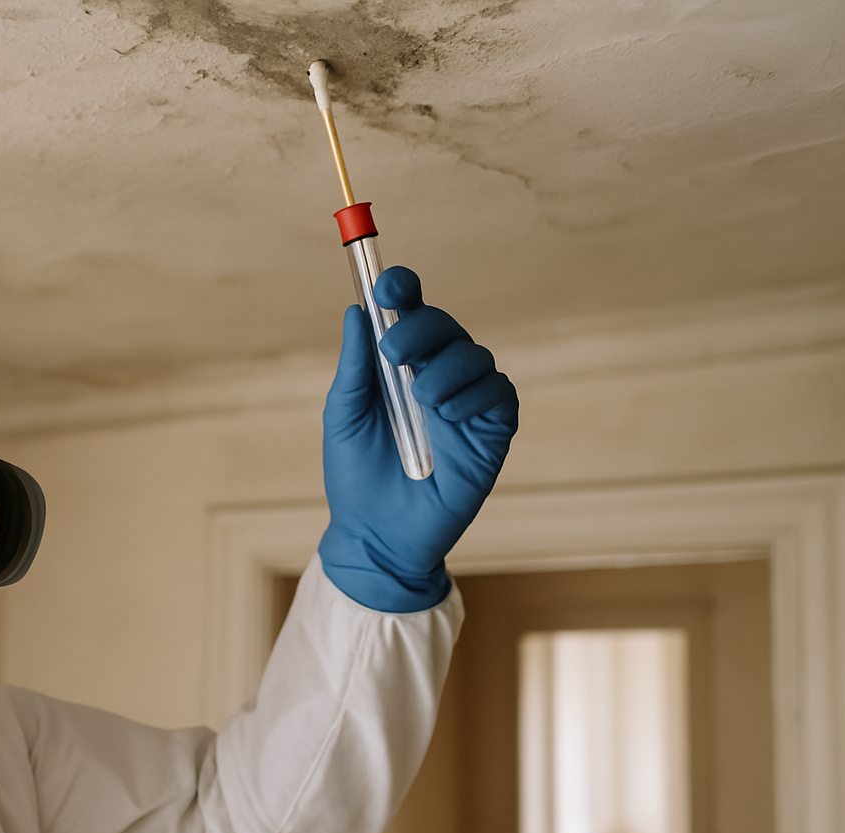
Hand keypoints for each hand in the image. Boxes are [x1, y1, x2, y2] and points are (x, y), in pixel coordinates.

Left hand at [317, 266, 517, 611]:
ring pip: (475, 356)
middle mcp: (435, 377)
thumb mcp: (345, 415)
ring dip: (447, 368)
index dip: (403, 291)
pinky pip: (499, 393)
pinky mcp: (491, 432)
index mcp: (398, 367)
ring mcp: (465, 403)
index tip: (388, 286)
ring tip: (420, 398)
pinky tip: (447, 415)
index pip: (409, 313)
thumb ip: (354, 366)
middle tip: (394, 353)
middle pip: (445, 326)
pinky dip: (474, 395)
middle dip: (422, 328)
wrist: (374, 534)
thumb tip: (357, 310)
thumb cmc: (356, 476)